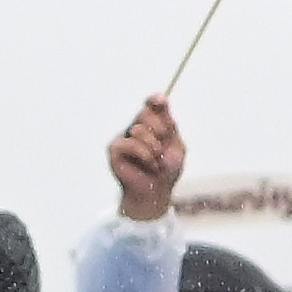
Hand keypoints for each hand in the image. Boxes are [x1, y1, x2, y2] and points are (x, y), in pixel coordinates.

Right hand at [107, 95, 186, 221]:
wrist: (157, 191)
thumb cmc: (167, 169)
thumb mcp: (177, 147)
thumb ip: (170, 126)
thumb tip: (162, 101)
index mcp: (152, 125)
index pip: (151, 106)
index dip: (154, 100)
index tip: (161, 101)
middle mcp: (136, 128)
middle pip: (146, 113)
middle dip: (161, 129)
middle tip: (164, 146)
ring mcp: (124, 138)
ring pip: (139, 129)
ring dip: (154, 147)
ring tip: (157, 161)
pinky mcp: (114, 149)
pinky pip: (129, 144)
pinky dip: (144, 154)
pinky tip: (150, 164)